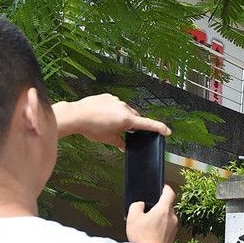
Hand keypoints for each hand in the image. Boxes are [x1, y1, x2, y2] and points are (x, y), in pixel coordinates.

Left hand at [53, 94, 169, 146]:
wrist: (76, 115)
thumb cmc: (91, 128)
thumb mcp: (108, 139)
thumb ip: (119, 142)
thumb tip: (123, 145)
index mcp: (127, 119)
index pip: (147, 124)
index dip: (159, 128)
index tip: (167, 131)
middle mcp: (124, 107)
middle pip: (135, 117)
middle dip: (132, 124)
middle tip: (123, 132)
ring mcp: (115, 101)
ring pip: (124, 110)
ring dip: (120, 117)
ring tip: (106, 124)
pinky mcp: (107, 96)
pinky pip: (115, 105)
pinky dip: (112, 111)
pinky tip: (101, 116)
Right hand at [126, 185, 178, 242]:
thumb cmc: (144, 239)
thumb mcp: (133, 217)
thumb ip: (136, 206)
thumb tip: (140, 205)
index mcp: (164, 209)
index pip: (169, 192)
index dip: (165, 188)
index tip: (162, 188)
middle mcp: (172, 217)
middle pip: (168, 206)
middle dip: (159, 206)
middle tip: (148, 210)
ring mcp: (174, 228)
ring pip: (168, 218)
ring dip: (160, 219)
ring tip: (148, 224)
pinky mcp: (172, 238)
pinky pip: (167, 228)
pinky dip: (161, 228)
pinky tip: (151, 234)